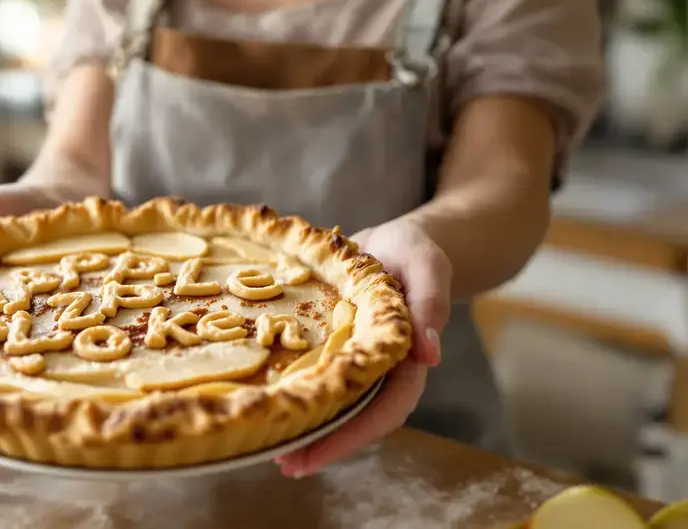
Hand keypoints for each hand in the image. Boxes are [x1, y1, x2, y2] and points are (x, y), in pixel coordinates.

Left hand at [274, 217, 449, 476]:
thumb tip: (430, 355)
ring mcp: (356, 359)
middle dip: (325, 442)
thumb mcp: (427, 267)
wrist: (394, 239)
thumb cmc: (415, 251)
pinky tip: (270, 402)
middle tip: (286, 463)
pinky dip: (298, 391)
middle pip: (357, 415)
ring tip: (270, 446)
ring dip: (308, 425)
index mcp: (405, 357)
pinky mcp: (333, 345)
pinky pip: (317, 374)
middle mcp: (380, 366)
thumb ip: (431, 304)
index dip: (356, 434)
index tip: (321, 454)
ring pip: (335, 401)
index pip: (387, 407)